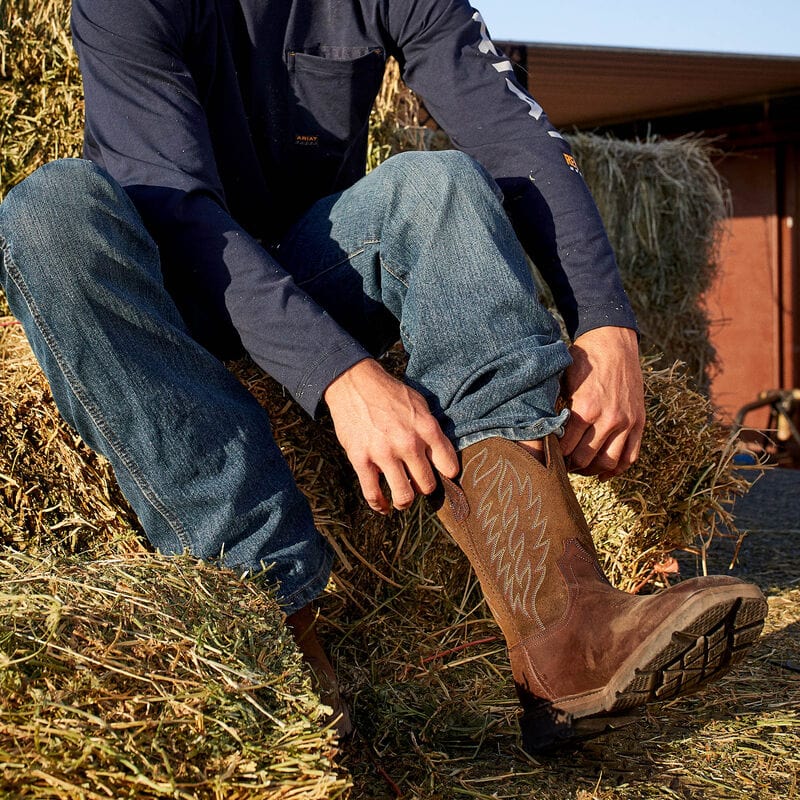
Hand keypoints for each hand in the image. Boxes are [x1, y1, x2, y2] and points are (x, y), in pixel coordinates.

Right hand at [323, 358, 459, 513]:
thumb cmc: (389, 393)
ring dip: (404, 501)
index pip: (448, 465)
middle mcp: (408, 443)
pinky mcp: (361, 459)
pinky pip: (373, 493)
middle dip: (424, 487)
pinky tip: (383, 507)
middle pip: (427, 484)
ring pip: (403, 495)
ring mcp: (383, 453)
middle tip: (418, 483)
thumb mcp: (419, 404)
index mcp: (426, 428)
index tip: (441, 475)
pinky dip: (379, 505)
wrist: (354, 383)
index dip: (447, 474)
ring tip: (403, 500)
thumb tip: (441, 455)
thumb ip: (430, 429)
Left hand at [559, 326, 644, 479]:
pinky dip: (617, 469)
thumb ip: (557, 408)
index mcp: (585, 409)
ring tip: (580, 468)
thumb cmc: (583, 360)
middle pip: (585, 459)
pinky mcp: (639, 422)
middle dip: (570, 466)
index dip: (553, 457)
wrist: (613, 342)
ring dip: (592, 470)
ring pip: (608, 462)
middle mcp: (608, 419)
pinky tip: (604, 473)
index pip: (565, 448)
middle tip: (560, 465)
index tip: (547, 458)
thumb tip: (543, 433)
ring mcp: (626, 422)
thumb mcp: (563, 381)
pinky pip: (630, 456)